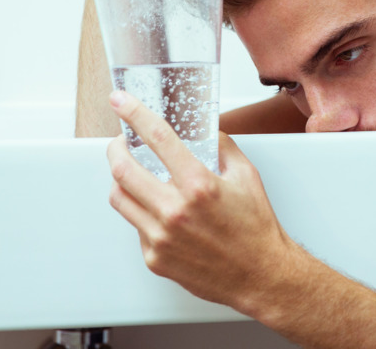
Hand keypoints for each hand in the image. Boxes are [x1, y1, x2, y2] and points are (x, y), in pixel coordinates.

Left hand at [106, 90, 295, 311]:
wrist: (260, 274)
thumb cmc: (255, 226)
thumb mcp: (246, 174)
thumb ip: (221, 145)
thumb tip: (204, 129)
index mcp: (198, 184)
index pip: (157, 138)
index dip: (134, 113)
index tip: (121, 101)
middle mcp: (175, 211)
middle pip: (123, 170)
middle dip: (115, 148)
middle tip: (120, 141)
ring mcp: (161, 238)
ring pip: (120, 198)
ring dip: (121, 179)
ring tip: (132, 172)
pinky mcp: (155, 259)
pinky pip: (135, 225)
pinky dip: (140, 210)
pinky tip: (156, 207)